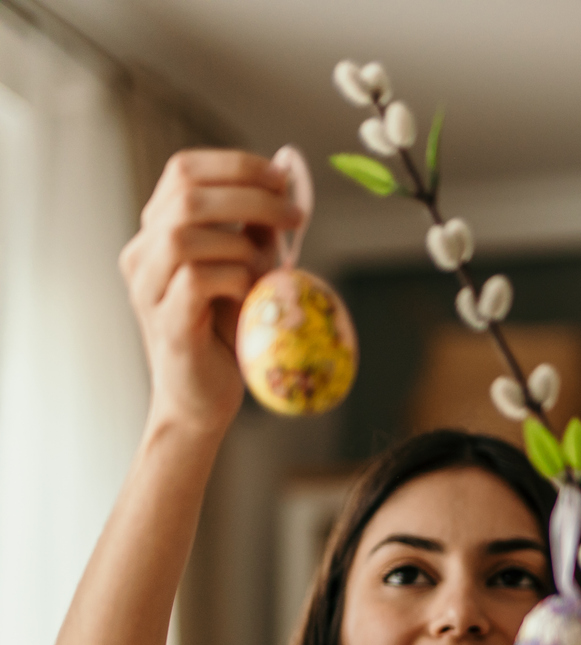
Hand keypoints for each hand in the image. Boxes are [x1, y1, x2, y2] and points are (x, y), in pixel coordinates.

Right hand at [118, 149, 298, 436]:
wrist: (202, 399)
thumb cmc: (225, 335)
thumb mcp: (245, 271)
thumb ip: (254, 232)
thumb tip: (283, 187)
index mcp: (157, 232)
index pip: (184, 171)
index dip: (235, 165)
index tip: (282, 176)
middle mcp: (142, 254)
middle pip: (187, 195)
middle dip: (251, 196)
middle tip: (295, 215)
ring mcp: (149, 288)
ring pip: (185, 234)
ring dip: (242, 244)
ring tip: (268, 271)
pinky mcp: (167, 322)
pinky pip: (199, 280)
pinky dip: (237, 280)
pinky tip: (253, 298)